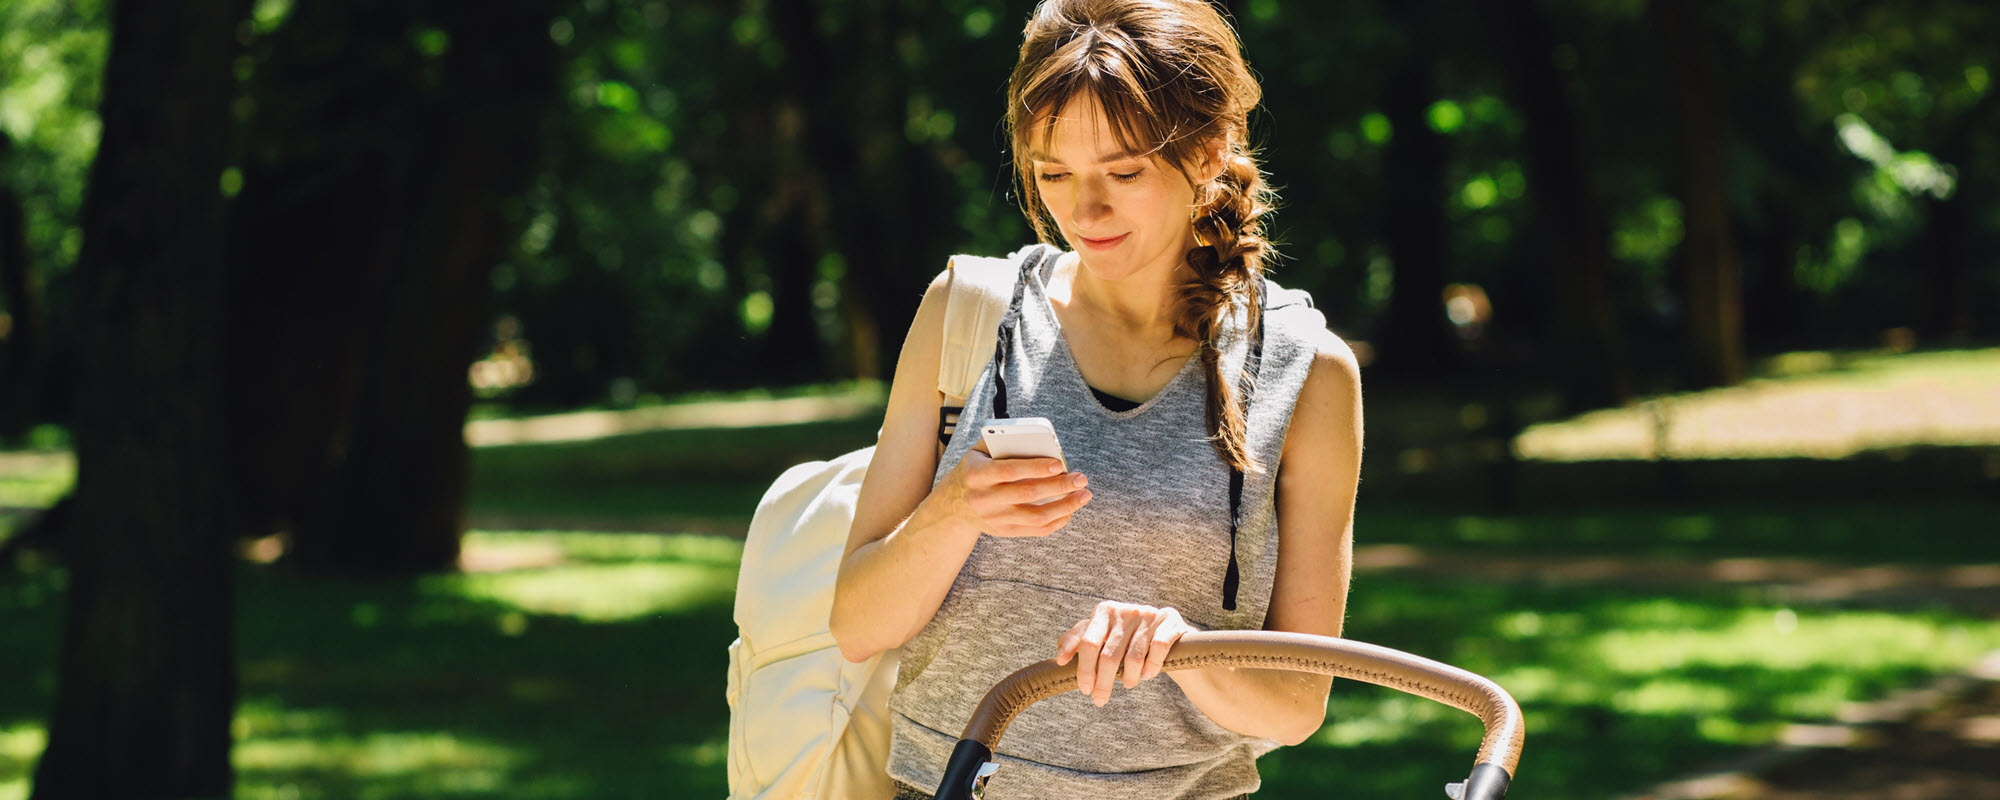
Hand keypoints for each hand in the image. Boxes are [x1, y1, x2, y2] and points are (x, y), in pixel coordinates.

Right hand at [947, 445, 1090, 538]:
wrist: (953, 505)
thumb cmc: (974, 470)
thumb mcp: (977, 452)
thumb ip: (1000, 441)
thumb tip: (1037, 440)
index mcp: (977, 474)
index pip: (1010, 471)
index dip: (1036, 468)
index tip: (1060, 464)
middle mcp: (985, 499)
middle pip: (1027, 494)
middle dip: (1059, 486)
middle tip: (1081, 478)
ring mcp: (995, 519)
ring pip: (1036, 517)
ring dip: (1064, 506)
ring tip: (1083, 495)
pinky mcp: (1004, 531)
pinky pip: (1036, 530)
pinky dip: (1057, 521)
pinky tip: (1070, 510)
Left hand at [1055, 601, 1195, 706]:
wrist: (1165, 631)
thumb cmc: (1125, 638)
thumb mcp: (1099, 635)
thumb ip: (1076, 642)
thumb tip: (1059, 658)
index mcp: (1104, 611)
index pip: (1088, 643)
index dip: (1084, 669)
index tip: (1084, 689)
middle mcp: (1125, 610)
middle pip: (1109, 655)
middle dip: (1103, 683)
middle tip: (1100, 700)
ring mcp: (1148, 615)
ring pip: (1134, 658)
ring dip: (1129, 679)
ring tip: (1128, 684)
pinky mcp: (1169, 622)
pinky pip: (1157, 650)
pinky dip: (1151, 668)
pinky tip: (1147, 675)